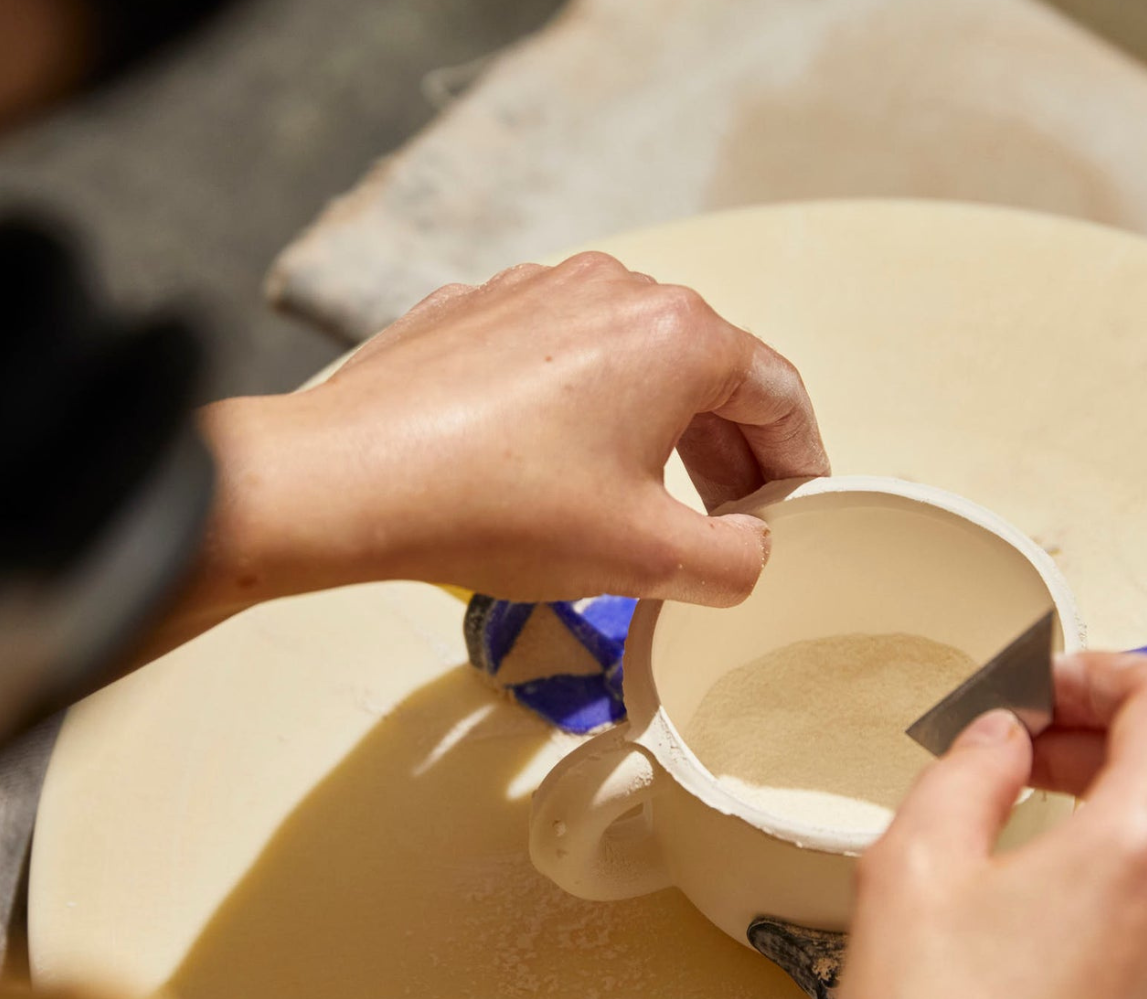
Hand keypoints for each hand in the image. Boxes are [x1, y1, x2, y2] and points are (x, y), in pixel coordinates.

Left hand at [138, 253, 826, 651]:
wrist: (346, 479)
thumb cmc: (498, 509)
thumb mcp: (645, 557)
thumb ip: (733, 562)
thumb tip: (750, 551)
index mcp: (677, 335)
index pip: (778, 395)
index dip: (800, 466)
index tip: (795, 518)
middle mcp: (615, 289)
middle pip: (707, 371)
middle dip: (728, 453)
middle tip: (726, 526)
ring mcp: (538, 290)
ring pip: (630, 361)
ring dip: (657, 431)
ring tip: (645, 505)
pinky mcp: (476, 310)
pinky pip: (557, 358)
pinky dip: (581, 412)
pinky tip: (552, 474)